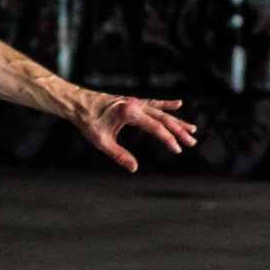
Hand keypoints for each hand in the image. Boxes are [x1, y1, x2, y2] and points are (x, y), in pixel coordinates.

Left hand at [71, 92, 197, 171]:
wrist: (77, 102)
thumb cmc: (87, 121)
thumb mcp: (101, 141)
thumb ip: (118, 154)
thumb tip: (134, 168)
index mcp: (129, 112)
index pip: (155, 127)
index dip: (168, 139)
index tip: (178, 150)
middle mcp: (136, 104)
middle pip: (163, 119)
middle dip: (179, 131)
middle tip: (192, 142)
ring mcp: (135, 102)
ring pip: (161, 112)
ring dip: (176, 121)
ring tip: (192, 129)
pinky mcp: (133, 102)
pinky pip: (153, 103)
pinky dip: (166, 105)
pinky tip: (178, 105)